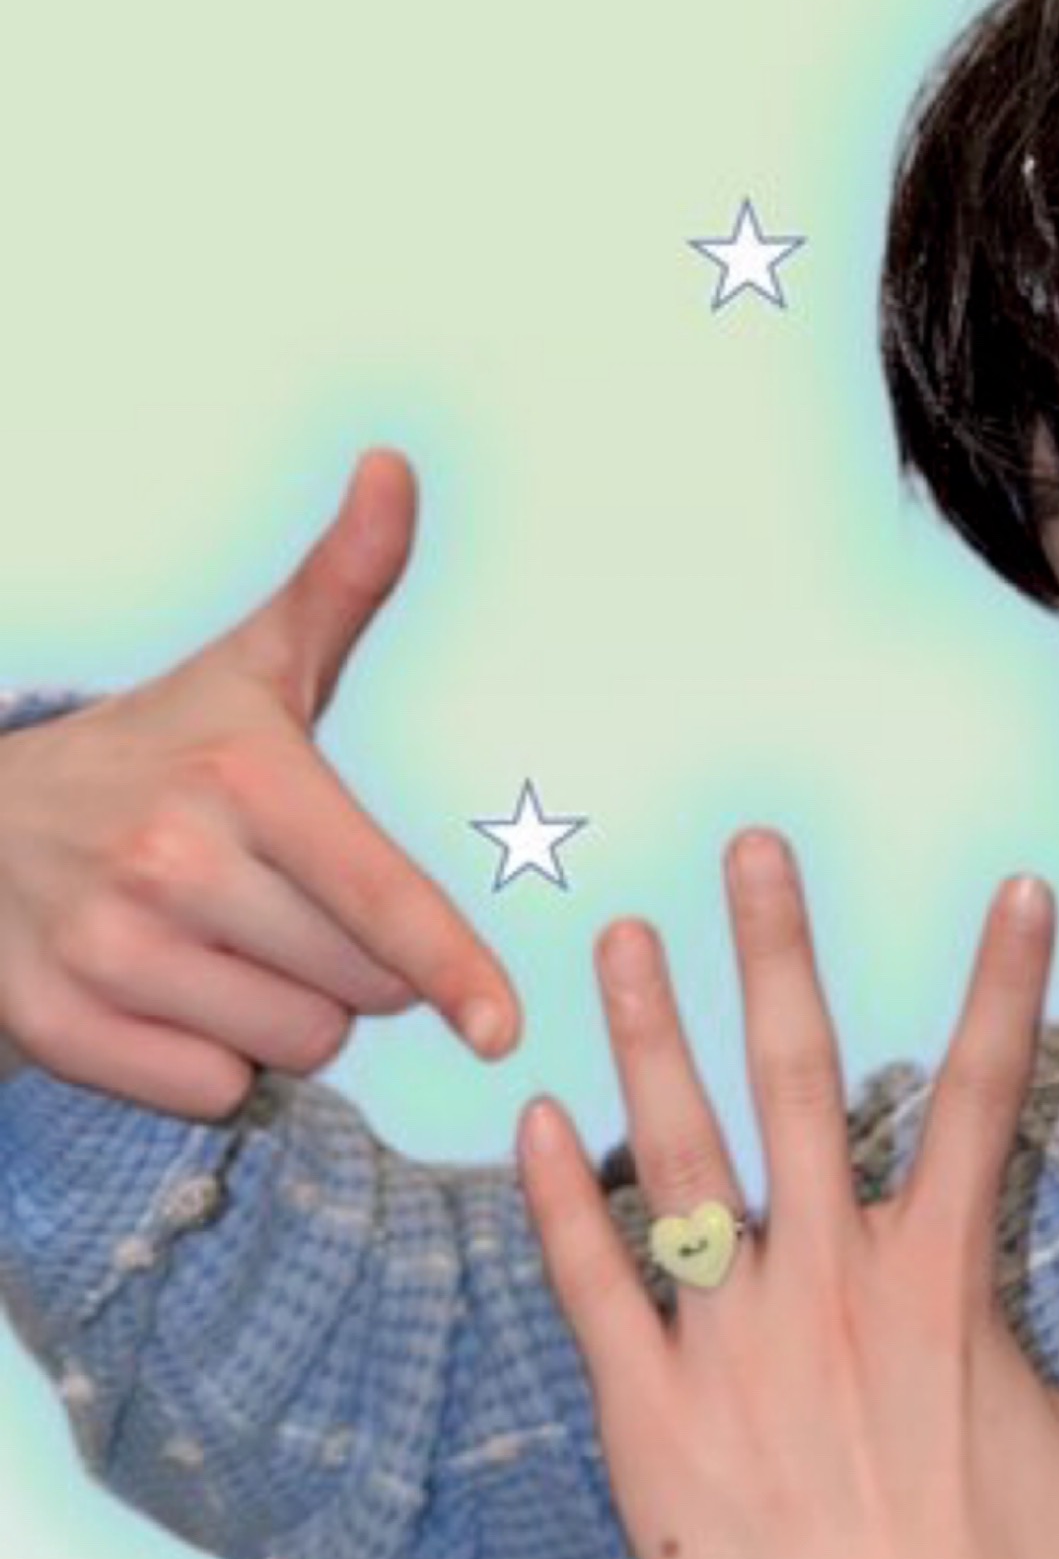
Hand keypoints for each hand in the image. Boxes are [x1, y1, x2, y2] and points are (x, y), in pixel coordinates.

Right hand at [0, 446, 523, 1118]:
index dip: (453, 970)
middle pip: (359, 992)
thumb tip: (396, 468)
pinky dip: (211, 1063)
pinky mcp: (57, 1024)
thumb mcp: (252, 666)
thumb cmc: (158, 749)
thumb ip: (343, 582)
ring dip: (287, 1018)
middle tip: (287, 906)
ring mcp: (105, 946)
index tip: (501, 1026)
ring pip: (294, 1048)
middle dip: (355, 970)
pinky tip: (173, 996)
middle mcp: (170, 860)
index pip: (380, 898)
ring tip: (228, 946)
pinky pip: (212, 1091)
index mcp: (241, 774)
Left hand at [515, 832, 1058, 1558]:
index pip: (978, 1101)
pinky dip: (562, 1200)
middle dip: (774, 953)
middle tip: (748, 849)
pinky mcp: (648, 1416)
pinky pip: (594, 1285)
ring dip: (647, 1038)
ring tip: (618, 938)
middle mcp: (833, 1292)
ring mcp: (732, 1348)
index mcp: (945, 1289)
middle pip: (800, 1083)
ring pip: (679, 1161)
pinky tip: (537, 1116)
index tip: (1013, 886)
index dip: (1000, 987)